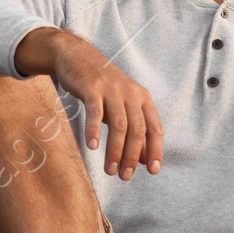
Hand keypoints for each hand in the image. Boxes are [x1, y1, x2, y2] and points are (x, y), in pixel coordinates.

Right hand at [15, 26, 163, 179]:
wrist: (77, 56)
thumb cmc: (102, 88)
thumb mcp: (122, 107)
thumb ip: (135, 131)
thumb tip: (147, 161)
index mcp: (143, 99)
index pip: (155, 128)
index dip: (156, 150)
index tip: (154, 171)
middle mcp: (131, 94)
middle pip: (137, 130)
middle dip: (132, 156)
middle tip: (125, 176)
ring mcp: (112, 90)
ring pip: (119, 125)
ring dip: (115, 150)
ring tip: (109, 170)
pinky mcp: (92, 88)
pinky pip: (95, 112)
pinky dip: (94, 130)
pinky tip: (92, 147)